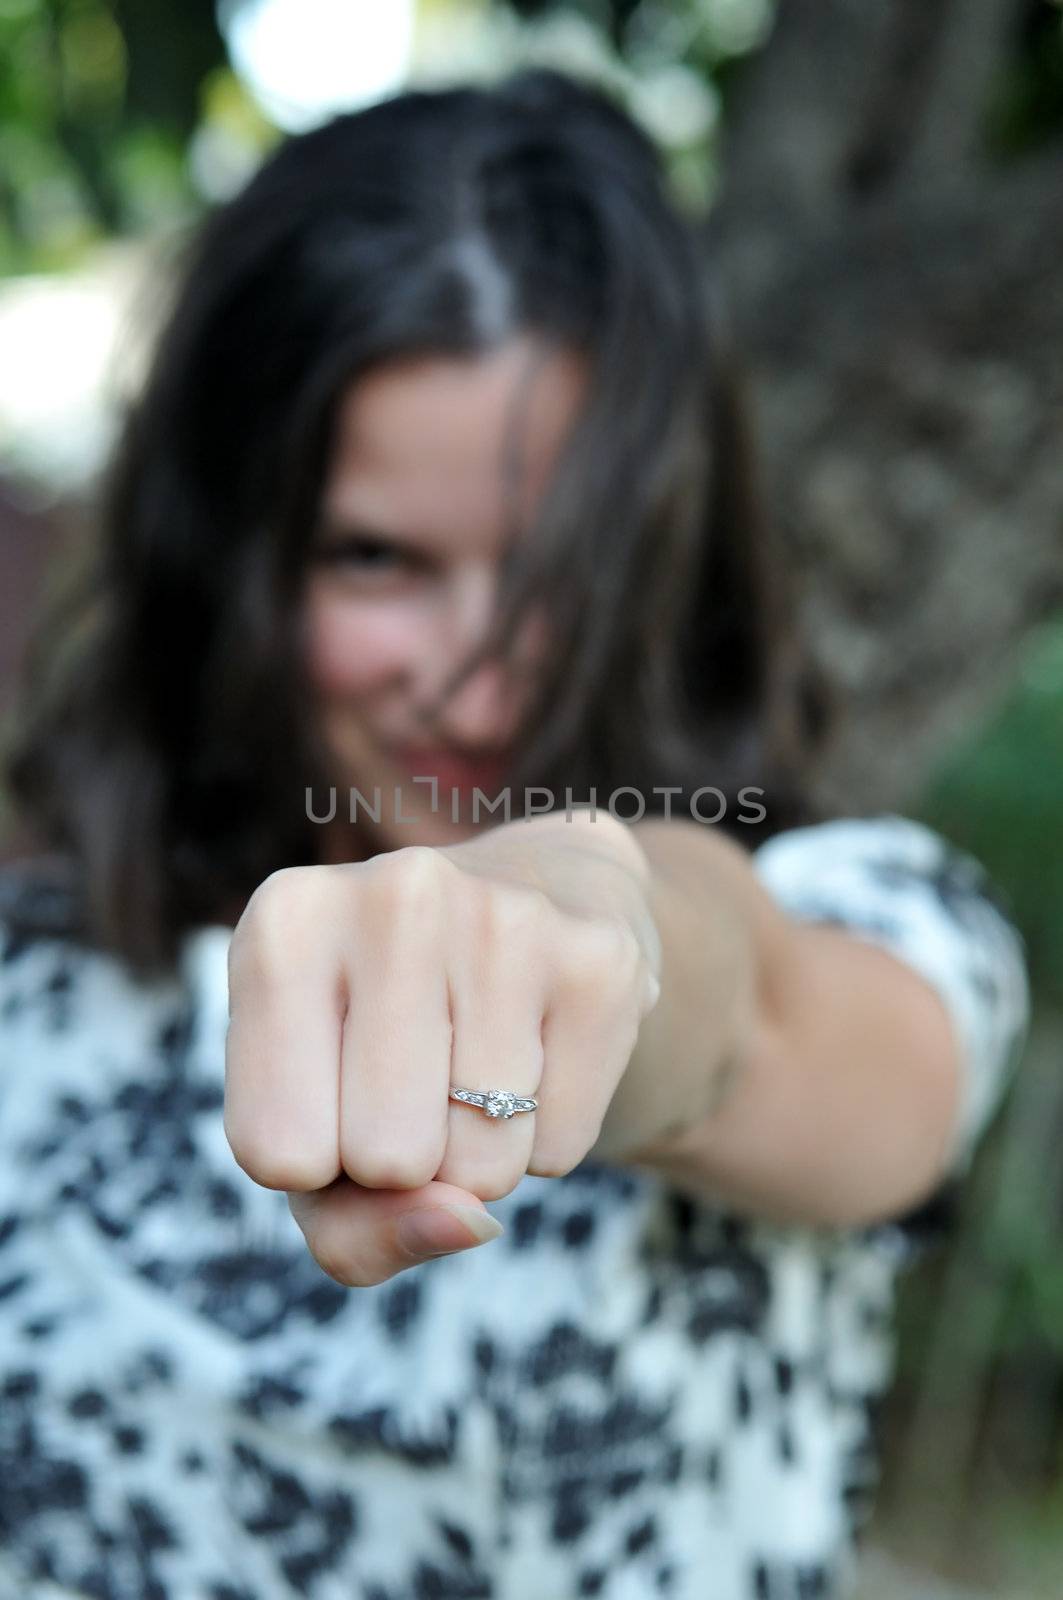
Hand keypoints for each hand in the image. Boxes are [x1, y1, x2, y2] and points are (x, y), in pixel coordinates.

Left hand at [224, 809, 661, 1286]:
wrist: (537, 899)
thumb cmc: (384, 1043)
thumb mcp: (315, 1129)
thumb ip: (351, 1229)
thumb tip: (468, 1221)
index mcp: (284, 924)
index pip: (276, 1153)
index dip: (314, 1162)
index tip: (333, 1090)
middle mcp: (395, 895)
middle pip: (385, 1160)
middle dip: (402, 1164)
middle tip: (416, 1081)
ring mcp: (507, 919)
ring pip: (481, 1167)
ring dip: (477, 1157)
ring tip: (475, 1061)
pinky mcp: (599, 962)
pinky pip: (561, 1149)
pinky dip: (545, 1140)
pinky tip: (535, 1052)